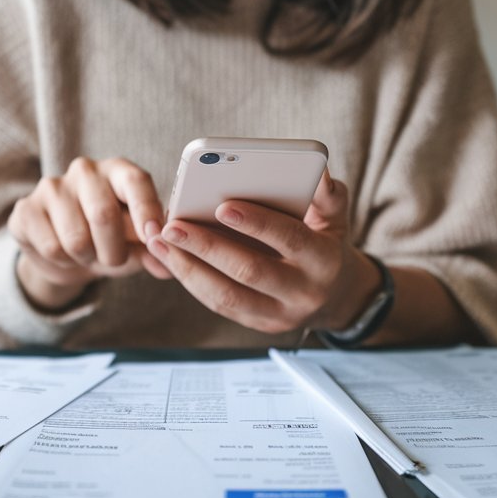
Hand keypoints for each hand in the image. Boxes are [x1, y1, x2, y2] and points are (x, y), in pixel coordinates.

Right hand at [8, 157, 172, 309]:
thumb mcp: (137, 245)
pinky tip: (64, 252)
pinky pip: (51, 248)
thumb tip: (167, 266)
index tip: (153, 236)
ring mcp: (51, 186)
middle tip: (114, 260)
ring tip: (88, 253)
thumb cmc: (110, 240)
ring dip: (87, 259)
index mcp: (118, 170)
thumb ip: (154, 252)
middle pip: (103, 215)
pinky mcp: (26, 209)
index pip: (135, 181)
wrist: (66, 252)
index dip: (146, 209)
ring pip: (76, 239)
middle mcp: (85, 170)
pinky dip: (64, 262)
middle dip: (114, 251)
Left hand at [146, 169, 380, 334]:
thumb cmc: (325, 242)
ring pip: (227, 296)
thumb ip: (328, 196)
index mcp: (324, 261)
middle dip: (208, 247)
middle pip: (250, 272)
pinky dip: (192, 280)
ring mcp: (279, 315)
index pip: (291, 239)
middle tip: (172, 224)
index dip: (258, 223)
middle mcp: (303, 293)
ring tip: (160, 240)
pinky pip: (219, 305)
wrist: (336, 296)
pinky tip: (169, 256)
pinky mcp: (258, 324)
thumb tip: (320, 172)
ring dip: (188, 268)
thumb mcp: (336, 218)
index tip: (222, 205)